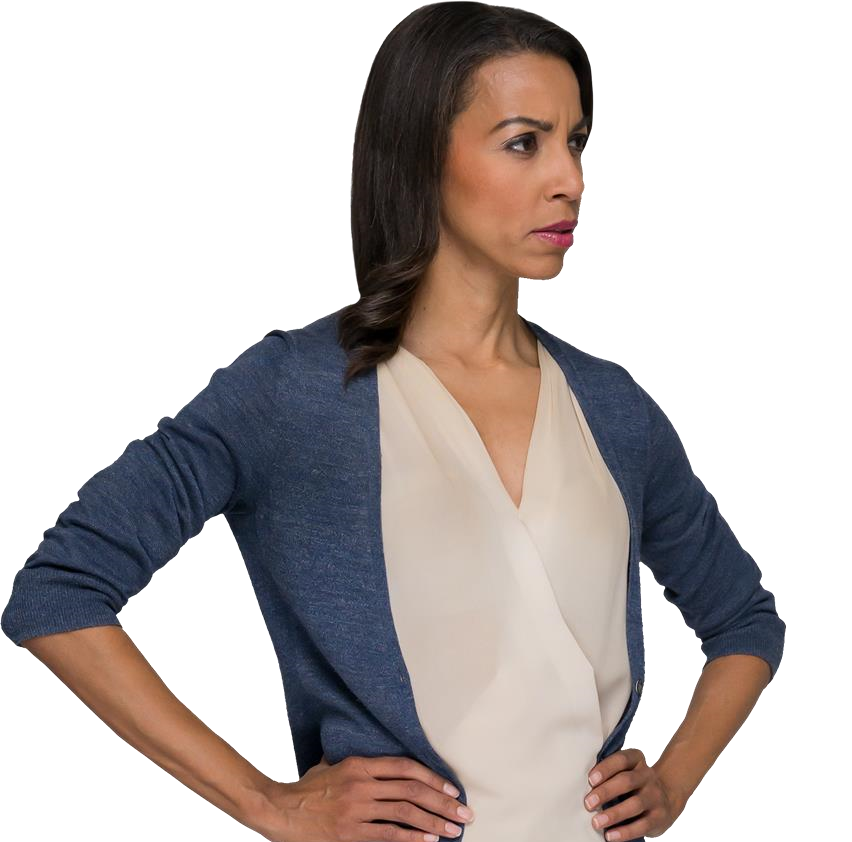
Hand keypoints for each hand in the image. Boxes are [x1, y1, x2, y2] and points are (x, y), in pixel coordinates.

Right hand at [257, 754, 474, 841]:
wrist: (281, 810)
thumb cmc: (309, 787)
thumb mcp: (334, 764)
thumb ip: (361, 766)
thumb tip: (386, 766)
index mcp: (360, 764)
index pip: (405, 767)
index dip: (432, 777)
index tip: (452, 789)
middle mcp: (362, 784)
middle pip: (412, 790)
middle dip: (443, 803)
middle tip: (465, 813)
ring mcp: (357, 810)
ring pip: (405, 813)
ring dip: (434, 822)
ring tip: (454, 830)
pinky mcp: (350, 833)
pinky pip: (388, 835)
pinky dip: (412, 838)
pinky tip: (429, 841)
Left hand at [584, 748, 685, 839]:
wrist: (666, 798)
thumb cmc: (632, 783)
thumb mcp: (625, 770)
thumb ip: (609, 772)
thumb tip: (580, 784)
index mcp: (636, 759)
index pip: (621, 759)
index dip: (605, 768)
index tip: (590, 779)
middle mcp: (648, 775)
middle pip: (626, 781)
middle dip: (605, 792)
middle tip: (588, 804)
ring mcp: (656, 796)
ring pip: (635, 804)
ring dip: (613, 814)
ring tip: (596, 822)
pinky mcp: (660, 817)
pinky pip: (642, 825)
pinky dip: (625, 832)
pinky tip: (610, 836)